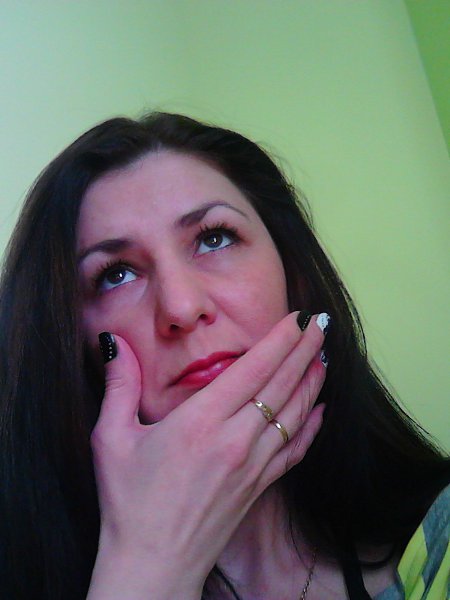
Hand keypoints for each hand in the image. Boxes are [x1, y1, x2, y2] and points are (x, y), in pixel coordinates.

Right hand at [88, 312, 326, 599]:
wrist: (154, 564)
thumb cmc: (129, 503)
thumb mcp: (111, 439)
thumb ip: (118, 386)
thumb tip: (113, 343)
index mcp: (200, 422)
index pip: (253, 368)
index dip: (279, 340)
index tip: (296, 318)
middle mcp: (235, 439)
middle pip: (282, 384)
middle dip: (305, 349)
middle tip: (320, 322)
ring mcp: (254, 465)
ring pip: (295, 413)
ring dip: (312, 381)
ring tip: (324, 355)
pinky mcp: (260, 486)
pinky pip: (296, 450)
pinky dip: (312, 426)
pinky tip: (322, 410)